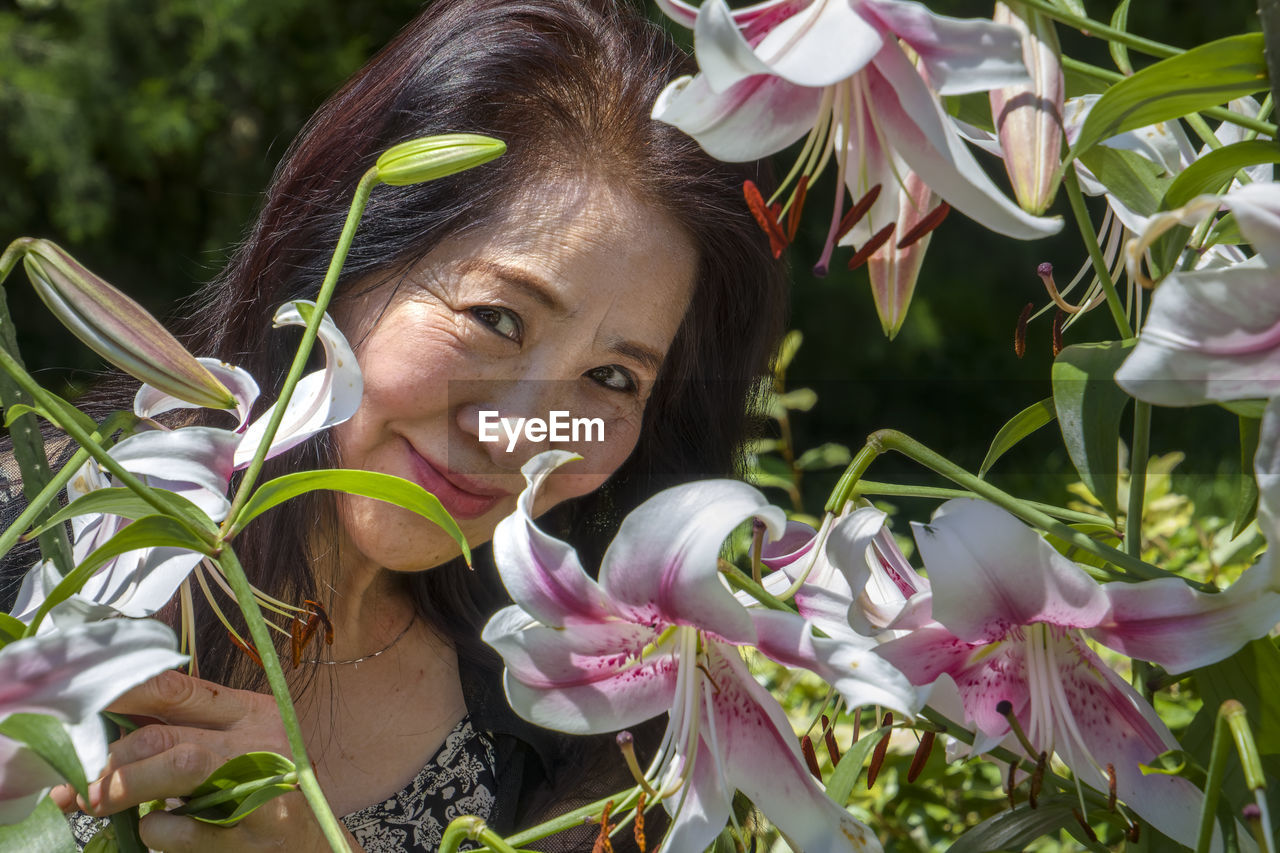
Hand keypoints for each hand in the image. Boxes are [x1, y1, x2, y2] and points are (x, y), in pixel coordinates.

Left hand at [52, 669, 355, 851]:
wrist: (315, 841)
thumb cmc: (268, 789)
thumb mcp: (240, 745)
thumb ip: (190, 731)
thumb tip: (106, 730)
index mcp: (246, 712)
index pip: (175, 688)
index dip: (122, 693)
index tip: (78, 706)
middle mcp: (255, 740)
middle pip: (164, 734)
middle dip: (110, 760)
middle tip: (76, 785)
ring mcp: (258, 785)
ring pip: (179, 768)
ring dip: (125, 787)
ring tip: (96, 803)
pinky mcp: (256, 831)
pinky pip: (188, 829)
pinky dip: (158, 831)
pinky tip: (156, 830)